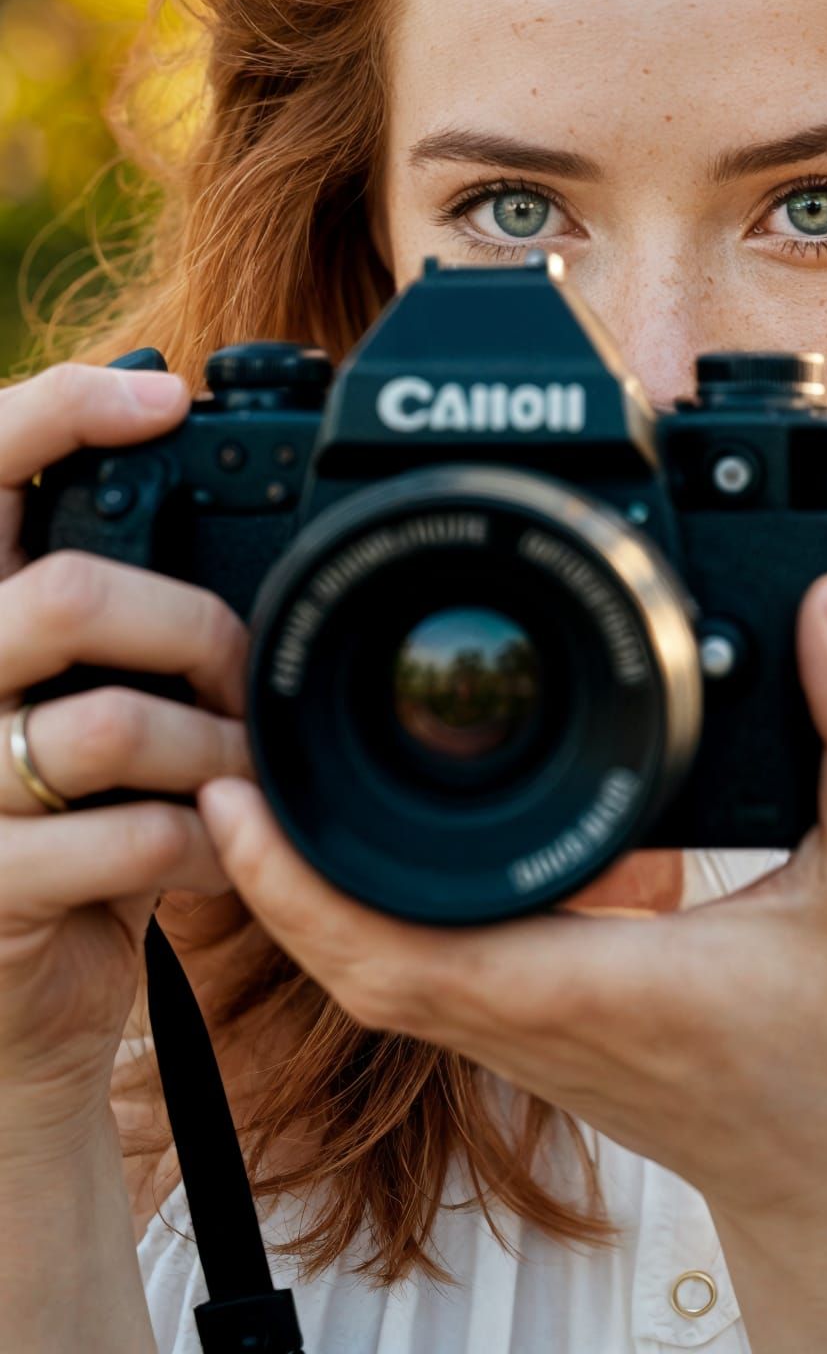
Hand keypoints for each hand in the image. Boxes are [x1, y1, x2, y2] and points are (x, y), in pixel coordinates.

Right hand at [0, 364, 246, 1146]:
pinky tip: (220, 852)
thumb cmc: (67, 807)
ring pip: (110, 724)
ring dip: (216, 750)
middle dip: (194, 628)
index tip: (166, 394)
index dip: (58, 411)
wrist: (16, 990)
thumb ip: (106, 588)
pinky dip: (206, 845)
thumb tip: (182, 436)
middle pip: (65, 596)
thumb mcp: (77, 682)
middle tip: (241, 673)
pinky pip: (126, 841)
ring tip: (246, 773)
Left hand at [197, 569, 826, 1222]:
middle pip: (351, 958)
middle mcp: (535, 1014)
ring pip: (374, 970)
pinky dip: (361, 917)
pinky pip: (416, 974)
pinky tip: (357, 855)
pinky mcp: (534, 1025)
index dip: (300, 885)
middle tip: (221, 770)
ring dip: (305, 894)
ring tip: (262, 796)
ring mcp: (524, 1030)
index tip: (238, 798)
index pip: (405, 952)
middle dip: (269, 874)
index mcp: (594, 984)